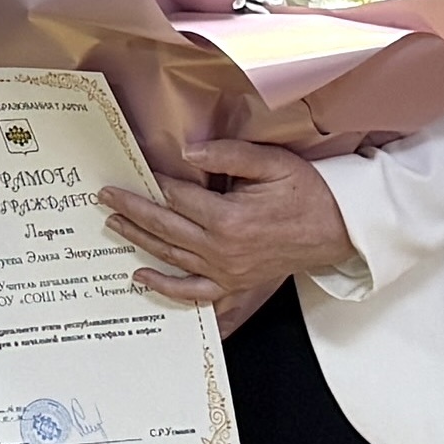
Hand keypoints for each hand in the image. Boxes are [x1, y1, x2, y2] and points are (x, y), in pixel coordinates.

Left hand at [99, 137, 356, 326]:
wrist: (338, 230)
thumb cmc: (308, 193)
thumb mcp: (272, 163)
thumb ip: (228, 154)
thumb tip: (188, 149)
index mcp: (229, 218)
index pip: (177, 197)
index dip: (151, 182)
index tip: (128, 171)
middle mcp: (222, 250)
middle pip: (165, 228)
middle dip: (131, 210)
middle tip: (105, 197)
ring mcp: (226, 272)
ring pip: (171, 258)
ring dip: (139, 241)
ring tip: (113, 226)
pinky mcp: (233, 285)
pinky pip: (194, 294)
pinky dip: (166, 289)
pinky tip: (142, 280)